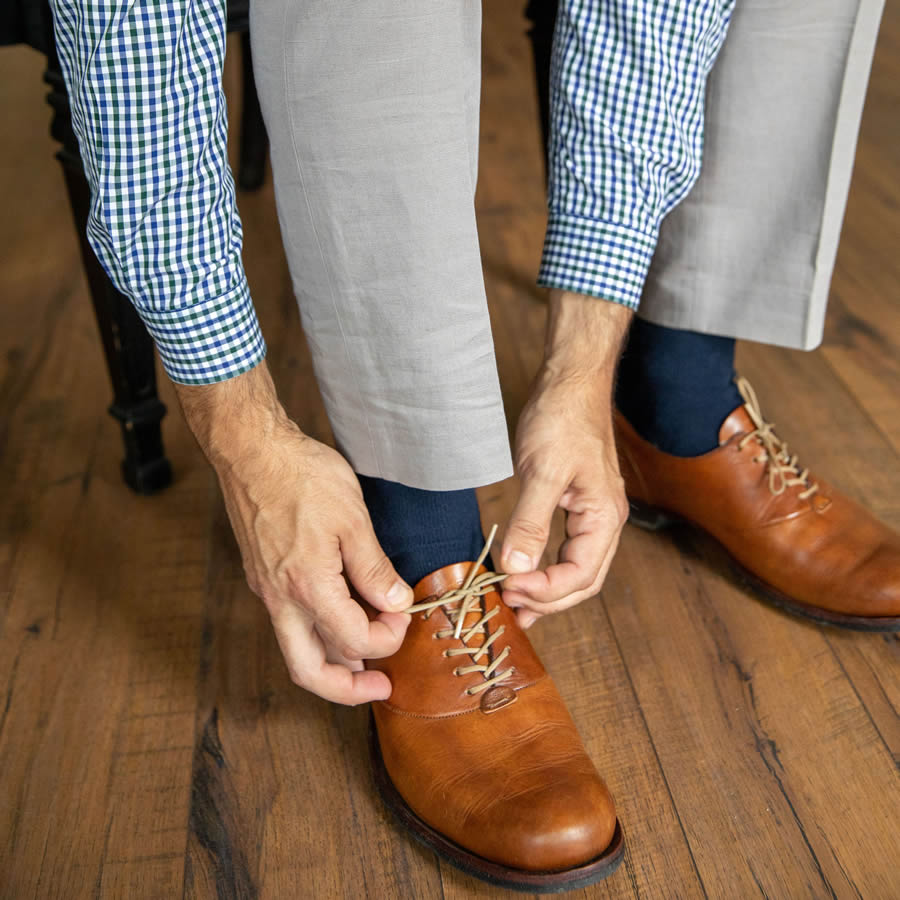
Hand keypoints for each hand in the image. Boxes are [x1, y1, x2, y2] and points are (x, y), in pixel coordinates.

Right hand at [175, 362, 412, 703]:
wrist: (250, 450)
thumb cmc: (300, 476)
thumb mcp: (352, 519)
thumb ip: (375, 569)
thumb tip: (397, 604)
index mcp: (307, 588)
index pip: (354, 639)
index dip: (388, 636)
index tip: (406, 615)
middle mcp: (280, 599)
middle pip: (309, 671)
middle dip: (347, 690)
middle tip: (380, 689)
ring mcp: (266, 589)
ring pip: (296, 649)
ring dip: (332, 661)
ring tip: (366, 658)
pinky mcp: (262, 575)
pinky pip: (289, 622)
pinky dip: (318, 634)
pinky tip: (340, 618)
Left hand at [500, 292, 631, 627]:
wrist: (570, 383)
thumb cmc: (562, 419)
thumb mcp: (542, 471)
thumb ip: (531, 522)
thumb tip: (517, 568)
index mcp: (604, 518)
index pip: (580, 576)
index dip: (544, 592)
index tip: (509, 591)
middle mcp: (604, 523)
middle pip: (582, 583)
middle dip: (546, 600)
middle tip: (509, 606)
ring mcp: (591, 516)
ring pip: (575, 571)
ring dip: (546, 592)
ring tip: (514, 605)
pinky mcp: (575, 507)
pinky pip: (565, 551)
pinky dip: (544, 570)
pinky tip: (522, 576)